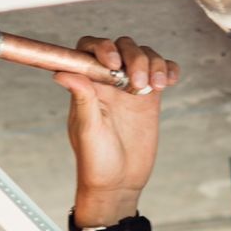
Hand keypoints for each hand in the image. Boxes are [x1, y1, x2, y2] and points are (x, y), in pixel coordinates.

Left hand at [62, 36, 180, 227]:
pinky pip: (163, 72)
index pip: (90, 49)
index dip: (102, 47)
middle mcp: (108, 82)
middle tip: (136, 85)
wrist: (119, 182)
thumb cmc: (96, 161)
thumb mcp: (87, 130)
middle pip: (123, 47)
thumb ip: (81, 98)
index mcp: (88, 85)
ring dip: (154, 63)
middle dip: (134, 58)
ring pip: (145, 55)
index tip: (113, 63)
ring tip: (156, 87)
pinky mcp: (151, 97)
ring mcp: (131, 87)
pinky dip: (169, 69)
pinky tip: (169, 82)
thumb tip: (61, 72)